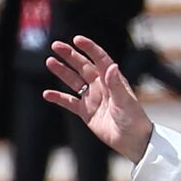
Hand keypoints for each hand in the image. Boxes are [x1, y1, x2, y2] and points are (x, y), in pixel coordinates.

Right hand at [43, 36, 153, 162]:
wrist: (133, 141)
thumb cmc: (134, 119)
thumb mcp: (125, 101)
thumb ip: (116, 84)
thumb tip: (111, 65)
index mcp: (113, 80)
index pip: (100, 59)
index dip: (89, 48)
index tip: (77, 39)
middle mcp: (102, 86)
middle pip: (83, 67)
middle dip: (70, 55)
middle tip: (56, 45)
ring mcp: (93, 99)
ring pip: (74, 81)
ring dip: (62, 72)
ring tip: (50, 61)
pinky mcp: (86, 112)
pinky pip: (69, 102)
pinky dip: (58, 98)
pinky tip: (47, 94)